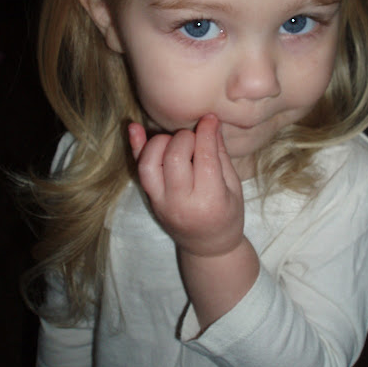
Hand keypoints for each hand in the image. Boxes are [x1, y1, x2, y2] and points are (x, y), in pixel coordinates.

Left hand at [128, 114, 243, 256]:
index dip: (207, 132)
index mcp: (210, 200)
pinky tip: (134, 127)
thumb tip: (211, 123)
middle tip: (195, 138)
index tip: (210, 118)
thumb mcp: (233, 187)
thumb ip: (220, 155)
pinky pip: (138, 171)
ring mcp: (161, 202)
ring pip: (150, 163)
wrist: (207, 247)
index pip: (205, 157)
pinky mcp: (150, 200)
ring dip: (161, 143)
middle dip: (185, 137)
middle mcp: (181, 202)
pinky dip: (135, 147)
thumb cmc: (227, 215)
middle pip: (175, 157)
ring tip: (176, 142)